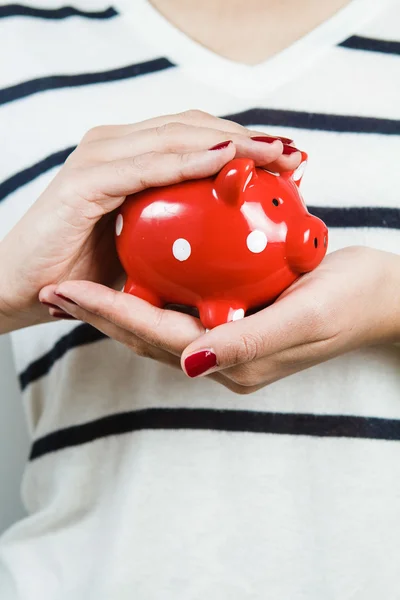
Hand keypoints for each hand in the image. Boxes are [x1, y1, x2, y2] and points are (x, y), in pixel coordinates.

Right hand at [0, 110, 301, 332]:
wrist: (23, 286)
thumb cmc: (85, 269)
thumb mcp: (144, 246)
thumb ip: (178, 229)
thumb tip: (228, 238)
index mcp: (131, 156)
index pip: (197, 136)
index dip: (245, 143)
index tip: (290, 160)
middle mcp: (116, 145)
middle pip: (194, 126)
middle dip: (248, 138)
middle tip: (294, 154)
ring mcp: (100, 157)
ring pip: (176, 136)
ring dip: (231, 143)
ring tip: (275, 156)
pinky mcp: (86, 179)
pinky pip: (148, 165)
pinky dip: (189, 161)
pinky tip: (226, 163)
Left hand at [39, 247, 399, 393]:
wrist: (379, 297)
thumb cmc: (350, 303)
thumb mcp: (306, 318)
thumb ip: (249, 343)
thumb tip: (192, 362)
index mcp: (234, 361)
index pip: (156, 336)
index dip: (108, 313)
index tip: (65, 292)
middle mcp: (223, 356)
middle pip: (145, 334)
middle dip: (97, 314)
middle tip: (53, 292)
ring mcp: (226, 338)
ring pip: (157, 321)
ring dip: (115, 305)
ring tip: (76, 286)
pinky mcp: (234, 319)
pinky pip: (181, 306)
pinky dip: (150, 291)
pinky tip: (132, 270)